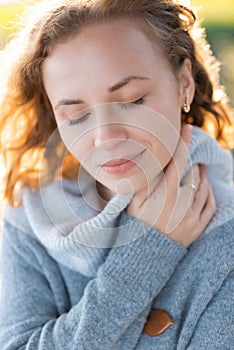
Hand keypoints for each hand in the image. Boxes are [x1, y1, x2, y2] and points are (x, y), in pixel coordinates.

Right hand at [127, 125, 215, 247]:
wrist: (144, 257)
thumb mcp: (133, 202)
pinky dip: (209, 192)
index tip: (188, 129)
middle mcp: (182, 203)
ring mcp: (192, 217)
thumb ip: (145, 181)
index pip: (178, 161)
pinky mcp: (198, 228)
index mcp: (165, 195)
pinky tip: (203, 186)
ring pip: (203, 186)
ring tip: (196, 167)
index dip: (183, 142)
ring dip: (201, 173)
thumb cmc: (134, 226)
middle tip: (188, 153)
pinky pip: (209, 204)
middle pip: (192, 172)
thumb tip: (154, 161)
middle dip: (191, 159)